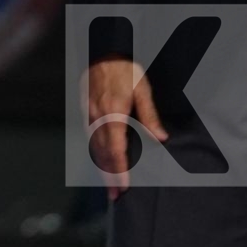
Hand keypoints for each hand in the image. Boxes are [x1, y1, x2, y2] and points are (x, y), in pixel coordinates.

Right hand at [86, 57, 167, 199]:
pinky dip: (96, 152)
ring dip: (101, 167)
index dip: (120, 171)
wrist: (103, 51)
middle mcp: (98, 117)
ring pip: (95, 147)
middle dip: (109, 177)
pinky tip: (101, 159)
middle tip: (115, 196)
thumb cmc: (124, 68)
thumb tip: (160, 138)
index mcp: (113, 113)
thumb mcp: (142, 89)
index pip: (116, 150)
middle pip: (102, 154)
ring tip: (108, 184)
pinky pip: (91, 136)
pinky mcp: (86, 110)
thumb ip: (149, 115)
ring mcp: (90, 114)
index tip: (123, 187)